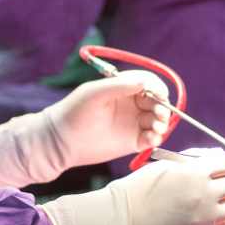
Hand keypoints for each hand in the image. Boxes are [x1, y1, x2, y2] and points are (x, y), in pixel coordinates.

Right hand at [40, 152, 224, 224]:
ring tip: (218, 199)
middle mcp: (205, 193)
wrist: (125, 219)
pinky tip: (218, 215)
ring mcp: (206, 216)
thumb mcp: (167, 166)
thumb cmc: (141, 188)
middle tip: (223, 181)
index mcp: (195, 172)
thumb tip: (217, 157)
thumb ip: (194, 161)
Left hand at [45, 71, 171, 167]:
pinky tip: (151, 139)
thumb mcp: (95, 93)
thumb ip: (119, 86)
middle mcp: (131, 103)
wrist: (61, 141)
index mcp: (123, 87)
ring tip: (155, 128)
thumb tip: (145, 82)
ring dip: (162, 122)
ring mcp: (133, 122)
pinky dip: (156, 138)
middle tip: (159, 114)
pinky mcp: (132, 141)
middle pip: (157, 102)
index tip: (160, 95)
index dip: (157, 88)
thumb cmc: (74, 111)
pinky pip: (151, 138)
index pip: (149, 83)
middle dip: (163, 107)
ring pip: (157, 120)